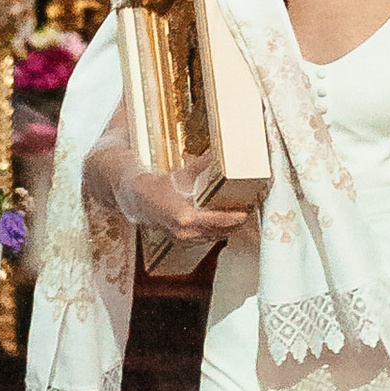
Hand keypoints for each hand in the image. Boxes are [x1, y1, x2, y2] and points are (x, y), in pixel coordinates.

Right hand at [82, 134, 255, 243]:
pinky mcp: (184, 241)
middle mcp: (186, 232)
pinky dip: (217, 230)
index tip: (246, 212)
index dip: (234, 218)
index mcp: (186, 217)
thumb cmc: (161, 185)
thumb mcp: (183, 174)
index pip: (217, 222)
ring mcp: (185, 239)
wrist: (139, 200)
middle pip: (219, 231)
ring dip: (228, 228)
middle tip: (250, 209)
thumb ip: (203, 164)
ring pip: (214, 236)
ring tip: (242, 215)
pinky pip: (206, 238)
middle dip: (235, 222)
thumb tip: (219, 149)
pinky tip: (226, 221)